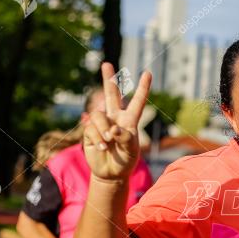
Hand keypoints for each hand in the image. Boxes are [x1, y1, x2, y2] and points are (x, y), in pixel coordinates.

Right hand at [82, 63, 151, 180]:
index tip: (148, 73)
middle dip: (108, 79)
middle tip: (106, 64)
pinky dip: (97, 138)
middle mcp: (115, 118)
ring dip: (103, 128)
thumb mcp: (131, 150)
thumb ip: (125, 138)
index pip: (138, 102)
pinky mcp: (90, 131)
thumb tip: (112, 128)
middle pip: (111, 95)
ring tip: (108, 141)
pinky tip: (102, 148)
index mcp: (130, 120)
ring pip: (98, 115)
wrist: (111, 173)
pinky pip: (91, 128)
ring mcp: (102, 123)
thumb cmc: (125, 160)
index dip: (143, 88)